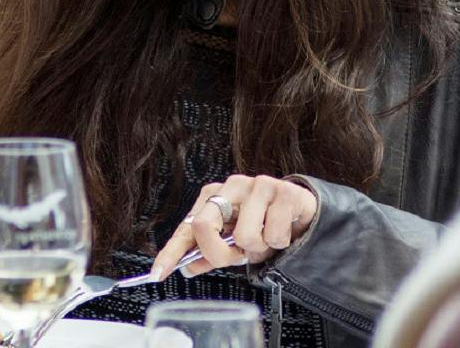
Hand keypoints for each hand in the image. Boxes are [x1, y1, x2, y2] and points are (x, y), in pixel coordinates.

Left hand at [149, 175, 317, 278]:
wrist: (301, 213)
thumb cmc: (263, 226)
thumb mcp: (234, 245)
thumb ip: (210, 255)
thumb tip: (187, 267)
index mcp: (213, 197)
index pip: (187, 228)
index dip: (170, 252)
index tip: (157, 273)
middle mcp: (231, 186)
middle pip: (204, 225)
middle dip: (219, 253)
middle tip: (238, 256)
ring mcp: (257, 184)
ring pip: (244, 236)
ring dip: (257, 248)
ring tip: (265, 238)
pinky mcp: (283, 191)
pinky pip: (273, 234)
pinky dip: (278, 243)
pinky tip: (282, 231)